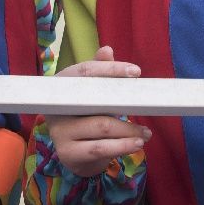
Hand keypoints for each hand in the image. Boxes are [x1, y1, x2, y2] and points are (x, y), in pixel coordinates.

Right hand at [47, 46, 146, 176]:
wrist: (76, 154)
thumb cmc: (87, 116)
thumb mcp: (93, 93)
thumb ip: (99, 71)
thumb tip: (107, 50)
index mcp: (61, 85)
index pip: (85, 71)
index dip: (111, 69)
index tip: (136, 72)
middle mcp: (56, 106)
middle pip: (95, 101)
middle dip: (125, 103)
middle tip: (147, 106)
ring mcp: (59, 131)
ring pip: (102, 127)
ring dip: (129, 130)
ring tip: (145, 133)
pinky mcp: (67, 153)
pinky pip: (100, 149)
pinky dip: (122, 146)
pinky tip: (136, 144)